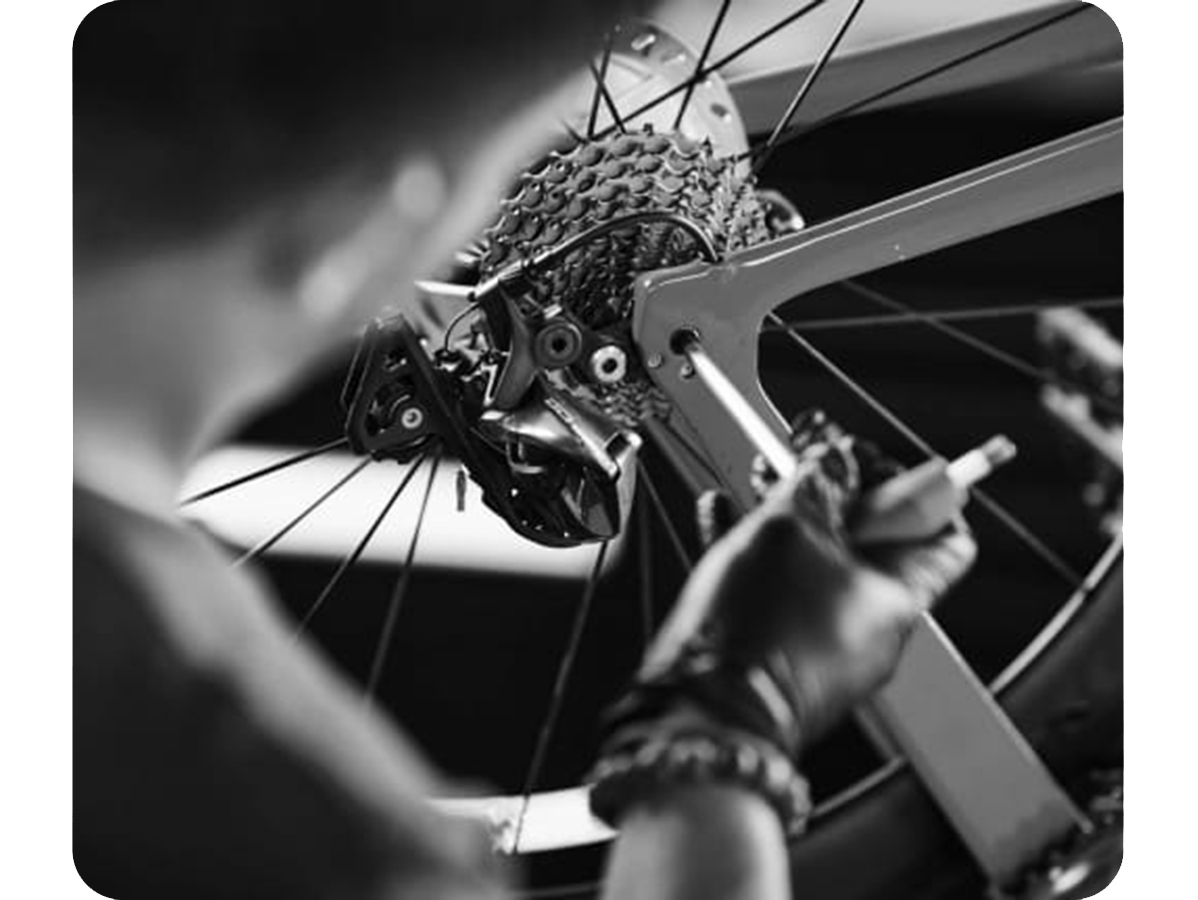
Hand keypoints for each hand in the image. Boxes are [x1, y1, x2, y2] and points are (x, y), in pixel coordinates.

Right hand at [630, 415, 976, 753]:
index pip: (944, 532)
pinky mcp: (778, 653)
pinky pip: (776, 589)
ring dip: (790, 512)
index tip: (874, 459)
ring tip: (758, 477)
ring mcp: (823, 642)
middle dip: (837, 488)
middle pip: (872, 539)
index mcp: (899, 596)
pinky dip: (755, 548)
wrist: (707, 712)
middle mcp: (871, 625)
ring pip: (817, 560)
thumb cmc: (762, 634)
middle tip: (804, 454)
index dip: (916, 485)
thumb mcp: (790, 527)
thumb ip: (815, 481)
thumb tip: (830, 454)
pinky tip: (722, 515)